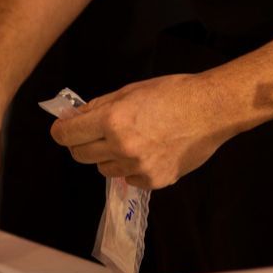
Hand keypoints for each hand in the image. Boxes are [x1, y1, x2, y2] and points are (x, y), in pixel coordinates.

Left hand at [48, 74, 240, 190]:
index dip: (61, 131)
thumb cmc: (173, 93)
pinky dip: (131, 168)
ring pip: (103, 169)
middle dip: (82, 143)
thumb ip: (99, 106)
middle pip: (80, 155)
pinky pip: (128, 178)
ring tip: (130, 140)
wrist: (211, 110)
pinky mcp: (153, 181)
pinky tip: (148, 151)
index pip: (67, 134)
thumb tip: (75, 117)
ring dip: (107, 156)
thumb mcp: (131, 91)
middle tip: (95, 133)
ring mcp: (138, 167)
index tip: (63, 129)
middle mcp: (121, 147)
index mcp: (113, 120)